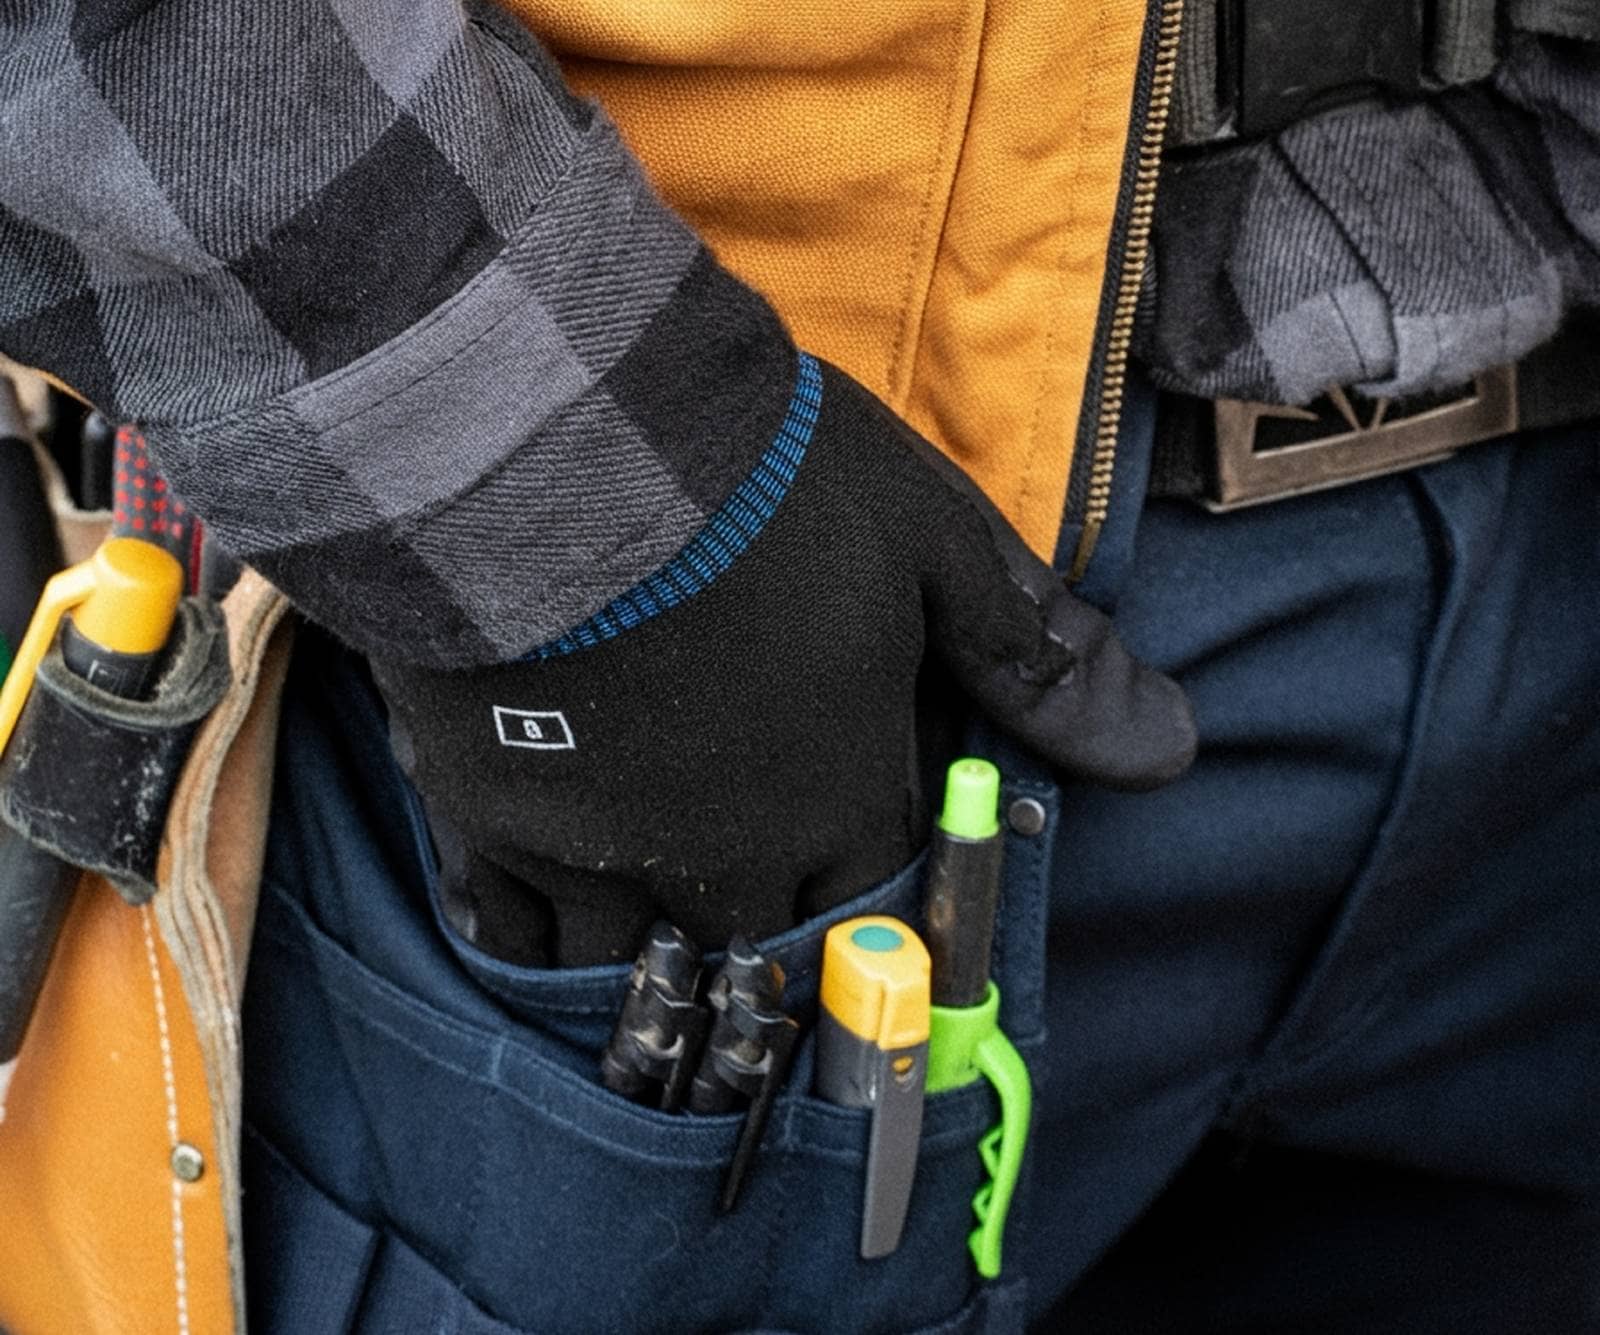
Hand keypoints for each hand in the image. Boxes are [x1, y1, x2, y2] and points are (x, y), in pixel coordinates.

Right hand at [373, 356, 1195, 965]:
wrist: (557, 433)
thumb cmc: (761, 477)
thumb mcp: (931, 543)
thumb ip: (1032, 659)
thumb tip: (1168, 749)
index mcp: (838, 789)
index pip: (881, 894)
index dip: (881, 910)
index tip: (866, 926)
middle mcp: (727, 847)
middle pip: (763, 951)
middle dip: (773, 962)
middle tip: (755, 967)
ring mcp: (601, 845)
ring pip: (634, 966)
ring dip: (651, 970)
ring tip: (648, 962)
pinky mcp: (490, 815)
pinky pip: (511, 930)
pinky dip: (533, 945)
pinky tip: (538, 935)